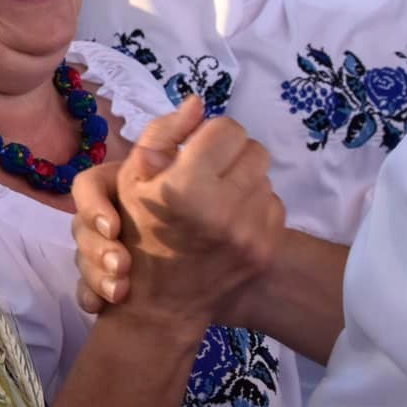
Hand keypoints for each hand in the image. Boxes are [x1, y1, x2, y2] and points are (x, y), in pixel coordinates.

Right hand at [72, 98, 284, 328]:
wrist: (161, 304)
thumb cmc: (138, 233)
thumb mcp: (132, 179)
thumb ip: (163, 133)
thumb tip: (197, 102)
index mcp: (187, 186)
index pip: (227, 129)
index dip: (210, 135)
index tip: (197, 150)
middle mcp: (224, 209)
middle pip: (254, 149)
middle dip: (231, 155)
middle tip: (209, 172)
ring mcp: (250, 233)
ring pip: (265, 177)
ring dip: (243, 180)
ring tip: (218, 197)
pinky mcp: (266, 250)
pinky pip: (274, 206)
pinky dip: (254, 207)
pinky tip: (230, 221)